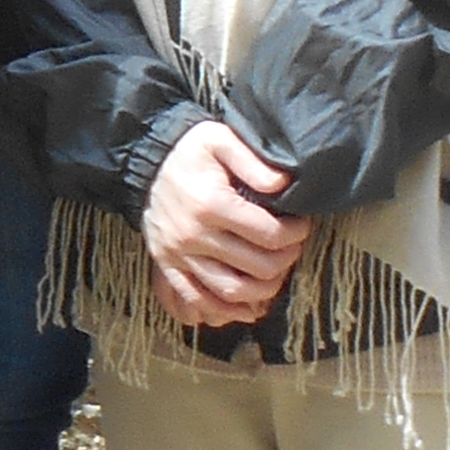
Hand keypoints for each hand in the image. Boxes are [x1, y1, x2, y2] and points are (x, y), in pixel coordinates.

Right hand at [145, 119, 311, 329]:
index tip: (301, 225)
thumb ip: (252, 160)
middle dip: (286, 259)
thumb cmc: (190, 152)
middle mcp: (193, 234)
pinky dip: (225, 310)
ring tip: (276, 272)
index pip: (269, 234)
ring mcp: (178, 254)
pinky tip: (247, 307)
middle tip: (292, 247)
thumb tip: (282, 184)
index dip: (295, 234)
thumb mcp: (219, 139)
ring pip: (232, 290)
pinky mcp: (168, 266)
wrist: (148, 163)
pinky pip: (197, 299)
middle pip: (257, 266)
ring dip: (264, 289)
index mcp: (210, 204)